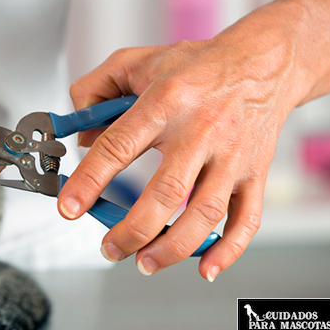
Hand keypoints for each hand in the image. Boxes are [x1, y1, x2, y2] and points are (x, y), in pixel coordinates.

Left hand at [57, 1, 311, 280]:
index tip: (69, 207)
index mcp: (164, 102)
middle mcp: (200, 131)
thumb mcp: (133, 61)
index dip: (90, 181)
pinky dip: (227, 249)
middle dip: (132, 230)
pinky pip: (247, 218)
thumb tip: (79, 137)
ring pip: (204, 213)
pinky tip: (204, 267)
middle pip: (165, 192)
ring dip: (172, 247)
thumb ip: (93, 91)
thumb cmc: (194, 65)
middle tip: (109, 248)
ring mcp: (231, 155)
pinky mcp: (255, 172)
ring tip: (143, 262)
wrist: (261, 62)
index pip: (119, 147)